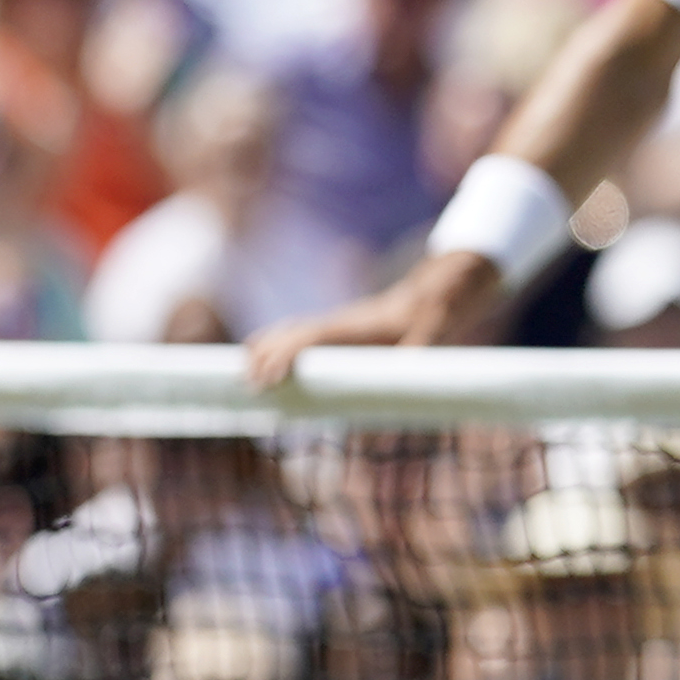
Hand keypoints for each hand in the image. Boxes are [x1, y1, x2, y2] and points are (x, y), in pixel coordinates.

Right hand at [243, 250, 504, 389]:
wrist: (435, 293)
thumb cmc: (434, 314)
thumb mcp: (434, 330)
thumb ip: (423, 347)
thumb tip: (412, 368)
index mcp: (355, 326)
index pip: (308, 340)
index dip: (285, 357)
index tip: (267, 380)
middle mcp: (338, 323)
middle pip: (289, 336)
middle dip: (264, 358)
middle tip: (246, 386)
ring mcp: (335, 325)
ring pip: (288, 333)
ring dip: (264, 351)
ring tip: (243, 375)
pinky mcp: (338, 330)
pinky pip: (298, 335)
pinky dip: (275, 345)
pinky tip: (264, 358)